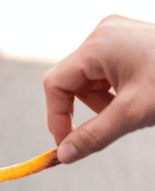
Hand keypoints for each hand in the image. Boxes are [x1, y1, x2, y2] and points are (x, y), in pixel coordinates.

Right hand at [43, 15, 154, 162]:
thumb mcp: (133, 114)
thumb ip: (94, 136)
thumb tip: (63, 156)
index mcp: (97, 46)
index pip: (55, 84)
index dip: (56, 117)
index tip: (66, 144)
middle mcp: (100, 34)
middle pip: (71, 81)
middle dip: (87, 108)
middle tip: (110, 125)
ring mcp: (113, 34)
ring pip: (87, 78)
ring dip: (101, 100)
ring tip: (131, 107)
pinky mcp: (124, 40)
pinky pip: (103, 70)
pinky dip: (112, 90)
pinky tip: (135, 94)